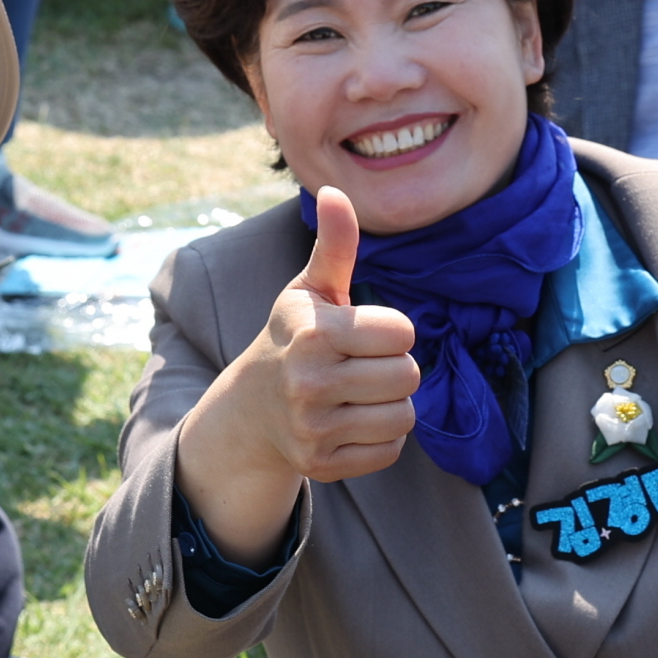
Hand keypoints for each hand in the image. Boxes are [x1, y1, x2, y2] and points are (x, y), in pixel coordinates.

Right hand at [174, 187, 419, 559]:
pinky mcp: (322, 465)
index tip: (362, 333)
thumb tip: (336, 191)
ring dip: (391, 403)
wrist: (250, 409)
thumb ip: (334, 245)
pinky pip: (390, 450)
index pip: (402, 334)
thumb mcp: (308, 291)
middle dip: (393, 367)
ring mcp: (313, 429)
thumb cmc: (293, 338)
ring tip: (360, 393)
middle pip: (408, 376)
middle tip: (362, 366)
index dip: (391, 330)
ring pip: (404, 416)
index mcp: (313, 334)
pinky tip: (353, 422)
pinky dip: (381, 438)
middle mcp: (309, 383)